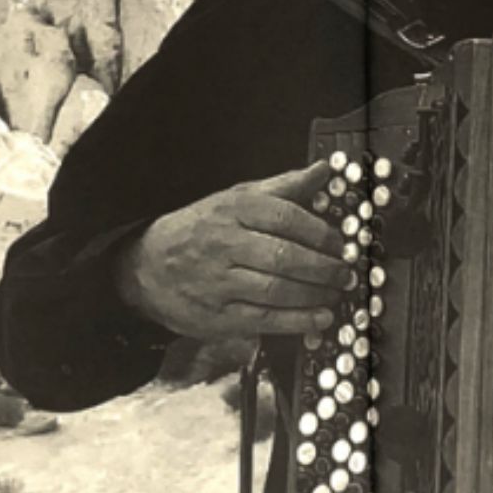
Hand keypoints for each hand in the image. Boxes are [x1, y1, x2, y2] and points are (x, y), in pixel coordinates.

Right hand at [116, 159, 352, 341]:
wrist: (145, 267)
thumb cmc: (200, 229)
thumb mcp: (235, 198)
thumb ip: (282, 187)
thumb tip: (323, 170)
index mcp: (232, 209)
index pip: (283, 216)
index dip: (319, 232)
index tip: (342, 242)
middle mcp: (223, 244)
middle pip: (283, 257)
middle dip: (323, 267)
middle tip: (346, 272)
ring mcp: (218, 282)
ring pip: (275, 290)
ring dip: (314, 295)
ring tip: (336, 293)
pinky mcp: (216, 316)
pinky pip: (263, 320)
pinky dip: (297, 321)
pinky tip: (319, 318)